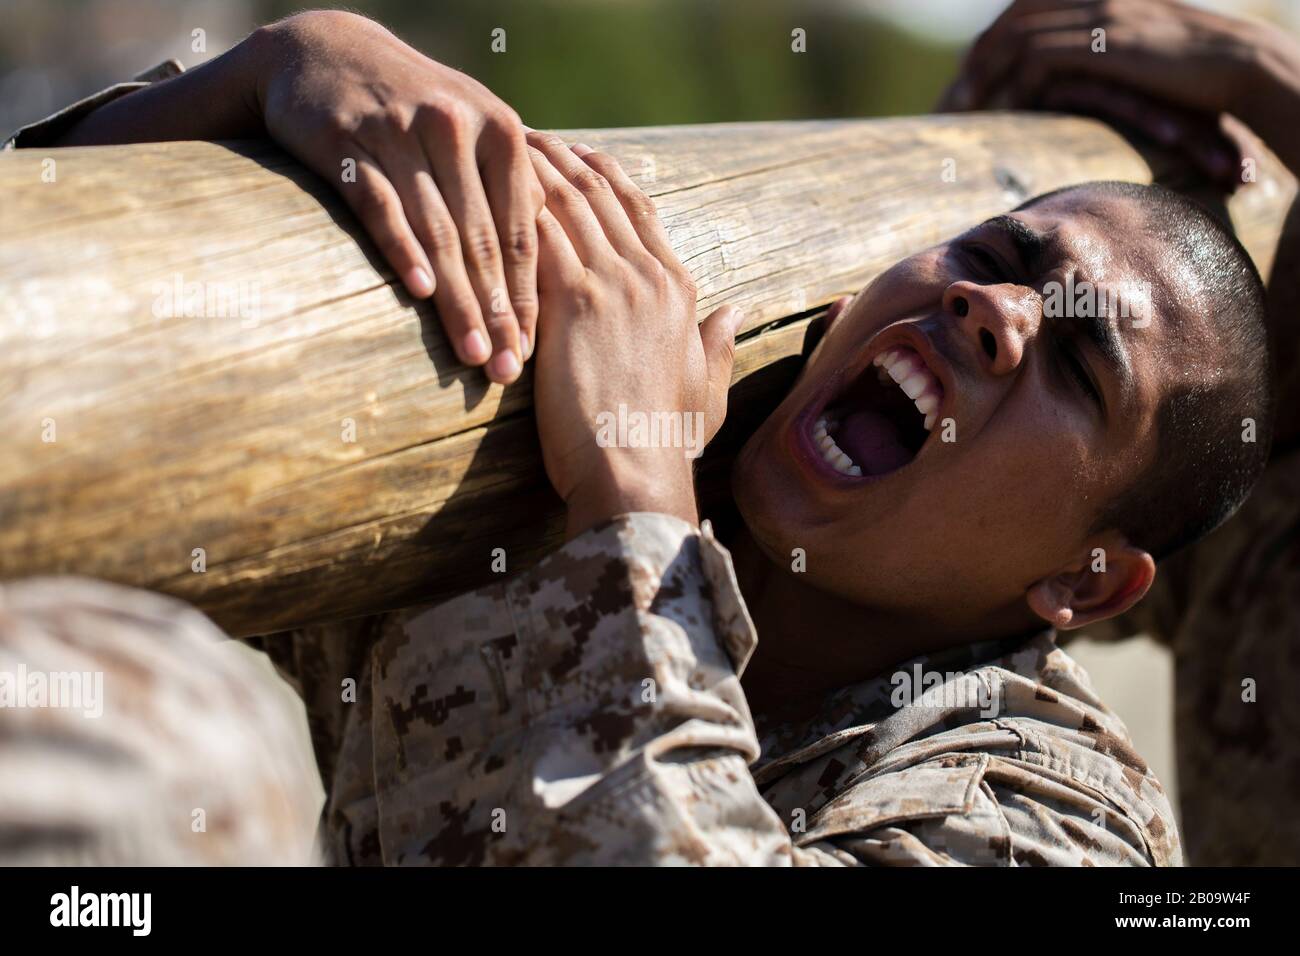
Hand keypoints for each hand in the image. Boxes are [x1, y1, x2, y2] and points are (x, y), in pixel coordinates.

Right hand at [256, 11, 542, 382]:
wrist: (324, 51)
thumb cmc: (415, 109)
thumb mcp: (473, 131)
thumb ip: (508, 190)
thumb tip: (553, 271)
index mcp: (501, 131)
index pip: (523, 229)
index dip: (529, 294)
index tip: (534, 351)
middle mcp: (457, 127)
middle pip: (485, 238)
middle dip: (498, 311)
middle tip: (508, 371)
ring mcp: (401, 131)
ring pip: (439, 230)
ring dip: (459, 300)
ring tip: (472, 354)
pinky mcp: (347, 140)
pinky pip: (381, 204)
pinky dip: (403, 249)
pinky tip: (422, 293)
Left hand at [524, 133, 743, 537]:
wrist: (636, 473)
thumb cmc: (667, 445)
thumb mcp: (706, 388)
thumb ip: (718, 343)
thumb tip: (734, 313)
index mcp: (680, 292)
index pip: (641, 211)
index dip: (607, 176)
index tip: (580, 154)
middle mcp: (650, 275)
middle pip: (601, 195)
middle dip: (564, 159)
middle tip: (529, 137)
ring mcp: (613, 283)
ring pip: (568, 202)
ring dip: (534, 168)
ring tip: (503, 146)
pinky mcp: (573, 300)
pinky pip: (539, 232)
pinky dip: (514, 203)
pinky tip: (488, 184)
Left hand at [940, 0, 1262, 115]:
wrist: (1231, 61)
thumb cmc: (1179, 68)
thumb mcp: (1124, 51)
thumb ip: (1085, 54)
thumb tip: (1044, 85)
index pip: (1018, 13)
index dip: (985, 46)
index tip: (963, 82)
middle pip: (1009, 23)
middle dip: (975, 62)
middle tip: (953, 102)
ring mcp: (1096, 16)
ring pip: (1017, 37)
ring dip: (988, 74)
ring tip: (968, 110)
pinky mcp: (1106, 43)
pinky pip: (1044, 57)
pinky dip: (1021, 83)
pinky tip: (1013, 110)